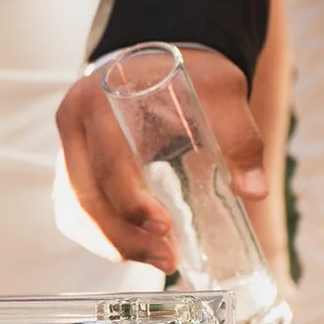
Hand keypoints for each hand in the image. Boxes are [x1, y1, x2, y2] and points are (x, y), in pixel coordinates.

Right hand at [55, 46, 267, 272]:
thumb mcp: (222, 94)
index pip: (108, 162)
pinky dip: (101, 238)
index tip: (165, 228)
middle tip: (167, 260)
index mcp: (100, 101)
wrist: (157, 61)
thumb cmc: (187, 76)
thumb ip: (240, 138)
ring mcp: (67, 150)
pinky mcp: (72, 169)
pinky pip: (75, 214)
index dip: (132, 202)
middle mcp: (73, 126)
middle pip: (85, 197)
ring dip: (113, 245)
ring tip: (158, 261)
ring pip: (76, 212)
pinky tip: (133, 251)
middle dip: (125, 238)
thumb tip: (255, 190)